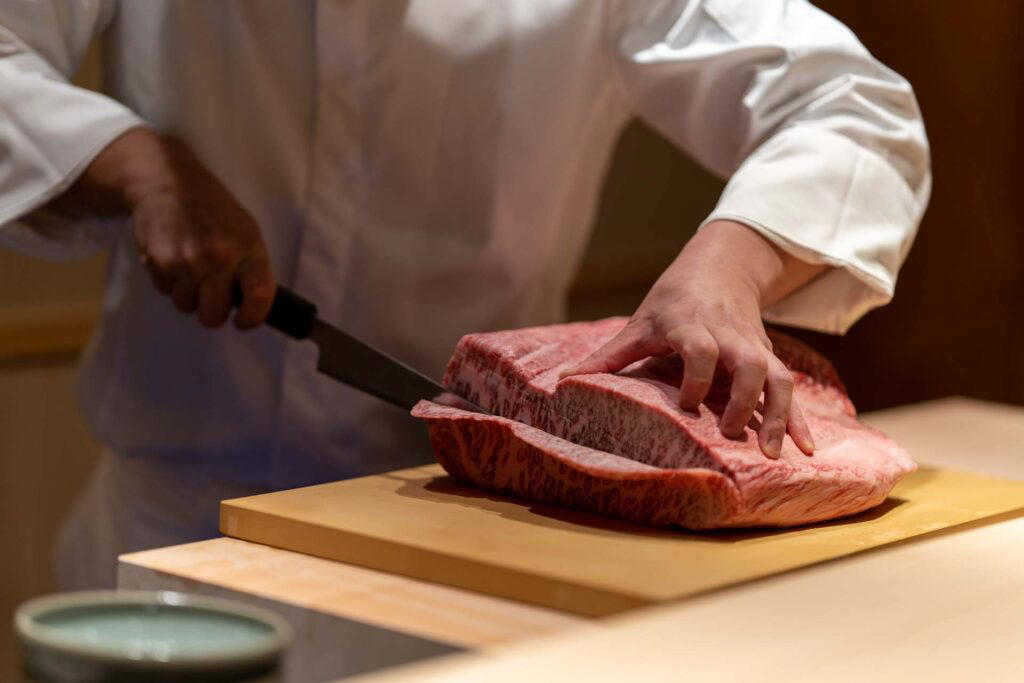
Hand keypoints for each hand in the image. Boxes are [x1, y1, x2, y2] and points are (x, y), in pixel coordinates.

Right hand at [54, 127, 273, 328]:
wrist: (168, 181)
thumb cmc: (213, 210)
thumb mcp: (246, 232)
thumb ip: (252, 268)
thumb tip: (254, 305)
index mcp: (248, 250)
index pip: (259, 296)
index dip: (252, 318)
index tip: (244, 321)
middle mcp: (218, 258)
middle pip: (213, 315)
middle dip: (211, 311)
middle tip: (210, 296)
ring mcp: (187, 261)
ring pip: (186, 306)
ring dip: (187, 294)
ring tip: (190, 267)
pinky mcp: (159, 262)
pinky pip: (165, 291)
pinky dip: (169, 281)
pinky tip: (173, 257)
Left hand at [561, 220, 823, 458]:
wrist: (720, 268)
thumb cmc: (671, 300)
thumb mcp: (638, 323)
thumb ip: (605, 356)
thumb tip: (561, 383)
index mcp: (693, 326)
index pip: (701, 348)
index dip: (697, 375)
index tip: (686, 405)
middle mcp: (729, 337)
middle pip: (748, 364)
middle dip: (743, 400)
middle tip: (730, 433)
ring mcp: (754, 348)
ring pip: (777, 377)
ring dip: (779, 415)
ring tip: (771, 453)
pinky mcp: (768, 359)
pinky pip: (789, 389)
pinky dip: (800, 419)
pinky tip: (806, 449)